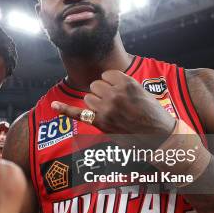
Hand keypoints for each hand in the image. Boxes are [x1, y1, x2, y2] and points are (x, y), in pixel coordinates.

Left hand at [52, 70, 174, 144]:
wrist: (160, 137)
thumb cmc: (152, 113)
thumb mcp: (142, 90)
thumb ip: (122, 83)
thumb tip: (105, 80)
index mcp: (126, 83)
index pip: (106, 75)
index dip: (112, 83)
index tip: (120, 92)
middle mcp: (114, 94)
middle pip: (95, 86)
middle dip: (103, 93)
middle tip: (118, 105)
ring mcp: (106, 109)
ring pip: (89, 98)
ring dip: (96, 103)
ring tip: (112, 112)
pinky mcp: (101, 123)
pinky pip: (78, 113)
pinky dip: (64, 109)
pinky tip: (53, 105)